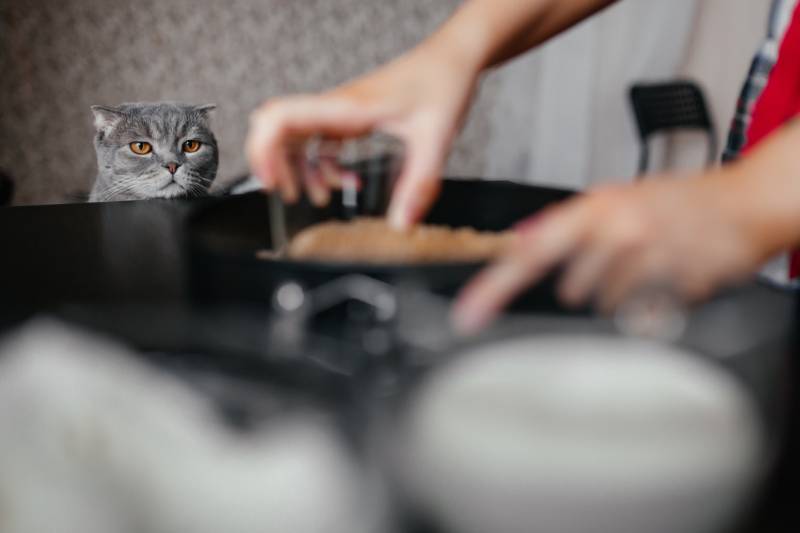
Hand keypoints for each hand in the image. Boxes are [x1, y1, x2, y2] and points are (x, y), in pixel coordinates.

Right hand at [246, 42, 478, 227]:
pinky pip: (323, 143)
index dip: (263, 149)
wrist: (454, 58)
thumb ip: (419, 184)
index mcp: (346, 108)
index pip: (281, 117)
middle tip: (290, 194)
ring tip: (318, 197)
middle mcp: (336, 108)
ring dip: (301, 169)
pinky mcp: (353, 118)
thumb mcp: (435, 139)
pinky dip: (327, 166)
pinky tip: (351, 182)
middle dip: (276, 165)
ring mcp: (342, 112)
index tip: (271, 183)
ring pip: (298, 137)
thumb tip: (401, 224)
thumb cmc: (443, 83)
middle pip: (279, 128)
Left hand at [452, 173, 767, 333]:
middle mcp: (618, 228)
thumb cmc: (676, 202)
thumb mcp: (615, 200)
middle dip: (586, 287)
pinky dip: (656, 302)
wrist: (744, 202)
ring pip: (610, 305)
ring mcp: (651, 255)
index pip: (530, 253)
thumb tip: (520, 239)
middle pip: (572, 288)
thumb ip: (568, 225)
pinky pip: (650, 312)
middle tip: (620, 262)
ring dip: (625, 294)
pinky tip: (672, 274)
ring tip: (651, 264)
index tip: (469, 315)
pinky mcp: (680, 281)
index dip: (495, 287)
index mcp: (593, 208)